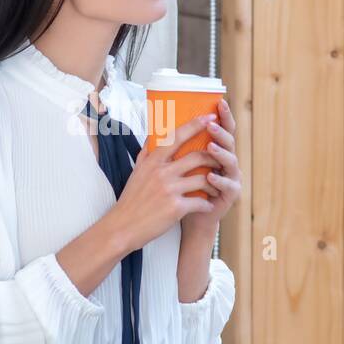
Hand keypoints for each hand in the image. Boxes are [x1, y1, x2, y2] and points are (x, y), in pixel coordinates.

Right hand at [108, 111, 218, 253]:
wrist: (123, 226)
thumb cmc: (132, 199)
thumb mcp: (136, 171)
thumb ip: (147, 152)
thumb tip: (152, 134)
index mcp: (153, 161)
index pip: (177, 136)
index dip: (196, 125)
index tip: (210, 117)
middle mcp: (162, 172)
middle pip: (197, 156)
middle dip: (214, 157)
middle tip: (221, 159)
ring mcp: (170, 190)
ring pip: (203, 179)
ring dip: (214, 183)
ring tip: (217, 187)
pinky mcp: (176, 208)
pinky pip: (201, 202)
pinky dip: (207, 204)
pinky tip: (208, 205)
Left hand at [181, 96, 240, 236]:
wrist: (189, 217)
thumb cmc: (183, 189)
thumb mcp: (175, 166)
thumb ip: (171, 148)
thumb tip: (153, 127)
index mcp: (214, 150)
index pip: (220, 129)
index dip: (222, 115)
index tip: (218, 102)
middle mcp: (225, 160)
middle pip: (229, 141)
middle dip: (221, 131)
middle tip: (211, 124)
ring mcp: (231, 176)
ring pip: (231, 161)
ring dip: (220, 153)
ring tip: (210, 147)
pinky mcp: (231, 194)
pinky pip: (229, 185)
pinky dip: (219, 180)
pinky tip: (211, 177)